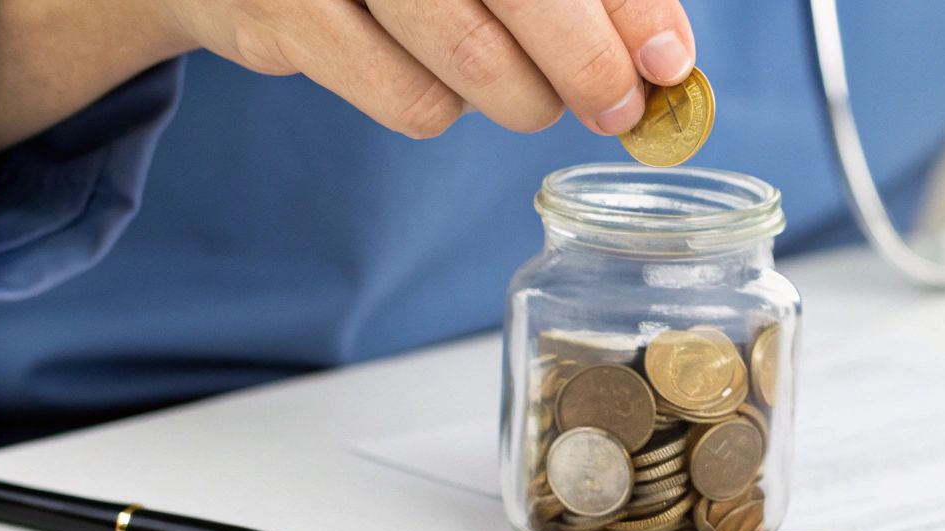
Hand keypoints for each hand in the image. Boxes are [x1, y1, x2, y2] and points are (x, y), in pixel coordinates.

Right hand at [156, 0, 694, 136]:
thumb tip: (663, 52)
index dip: (629, 7)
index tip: (668, 62)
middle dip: (588, 69)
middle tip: (616, 106)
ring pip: (469, 65)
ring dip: (520, 97)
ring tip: (524, 88)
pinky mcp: (276, 14)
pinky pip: (409, 100)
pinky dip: (441, 105)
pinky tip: (433, 73)